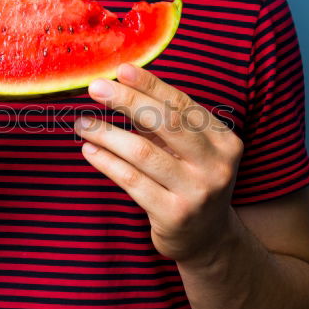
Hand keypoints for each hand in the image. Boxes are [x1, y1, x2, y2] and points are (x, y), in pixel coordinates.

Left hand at [75, 63, 243, 263]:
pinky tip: (90, 151)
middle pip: (167, 123)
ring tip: (83, 123)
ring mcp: (197, 192)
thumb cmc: (191, 182)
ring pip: (143, 153)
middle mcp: (216, 165)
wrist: (207, 239)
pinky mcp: (174, 215)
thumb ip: (166, 124)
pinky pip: (132, 181)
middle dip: (128, 101)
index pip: (183, 105)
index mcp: (225, 141)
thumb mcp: (192, 151)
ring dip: (108, 134)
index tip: (122, 69)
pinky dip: (107, 163)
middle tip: (96, 88)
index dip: (151, 85)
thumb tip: (121, 85)